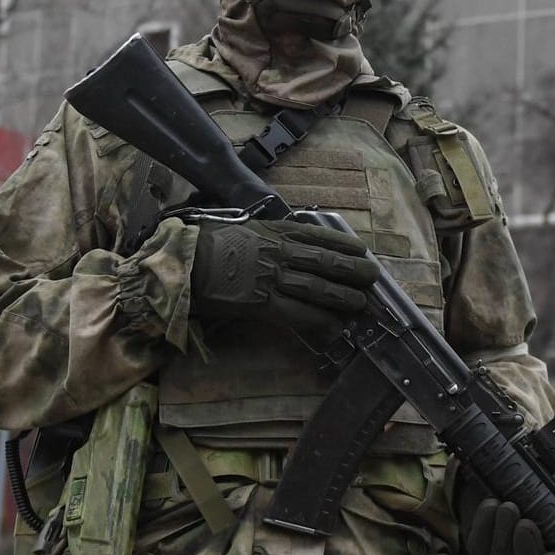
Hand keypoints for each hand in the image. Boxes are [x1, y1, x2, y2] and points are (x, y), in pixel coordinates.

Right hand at [190, 218, 378, 337]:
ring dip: (343, 296)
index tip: (361, 251)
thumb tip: (281, 241)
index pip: (317, 237)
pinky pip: (298, 314)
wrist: (181, 263)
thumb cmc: (204, 244)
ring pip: (318, 287)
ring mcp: (272, 278)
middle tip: (372, 277)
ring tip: (362, 303)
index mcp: (273, 233)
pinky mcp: (262, 304)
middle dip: (352, 270)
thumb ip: (265, 236)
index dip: (343, 245)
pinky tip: (335, 326)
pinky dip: (319, 320)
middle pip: (325, 261)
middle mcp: (278, 253)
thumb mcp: (240, 229)